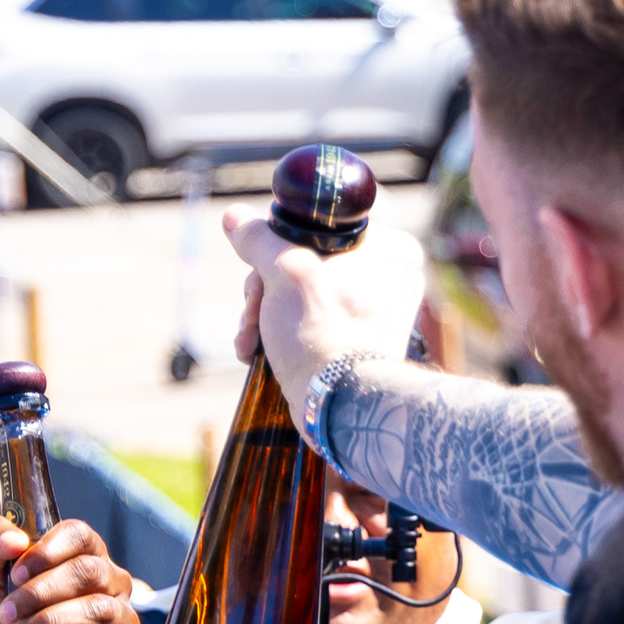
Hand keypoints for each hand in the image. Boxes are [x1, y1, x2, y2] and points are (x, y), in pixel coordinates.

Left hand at [0, 513, 138, 623]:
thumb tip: (15, 538)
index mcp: (81, 555)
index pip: (80, 536)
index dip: (47, 551)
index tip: (16, 573)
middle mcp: (109, 585)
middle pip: (89, 572)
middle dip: (40, 593)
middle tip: (5, 614)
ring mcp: (120, 623)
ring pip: (100, 610)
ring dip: (50, 622)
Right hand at [225, 202, 427, 376]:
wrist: (340, 407)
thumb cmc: (322, 335)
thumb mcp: (283, 274)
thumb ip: (259, 239)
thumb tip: (235, 217)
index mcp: (388, 247)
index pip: (320, 225)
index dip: (280, 247)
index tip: (262, 274)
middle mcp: (388, 275)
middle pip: (305, 262)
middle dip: (266, 290)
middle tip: (254, 313)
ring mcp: (374, 309)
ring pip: (302, 292)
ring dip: (266, 313)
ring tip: (249, 340)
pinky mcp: (356, 339)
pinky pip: (311, 318)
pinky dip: (282, 331)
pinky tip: (257, 350)